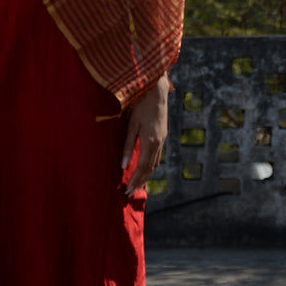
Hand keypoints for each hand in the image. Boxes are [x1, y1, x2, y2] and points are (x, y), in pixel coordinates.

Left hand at [122, 74, 169, 195]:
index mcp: (150, 142)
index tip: (128, 190)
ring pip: (155, 163)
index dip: (135, 180)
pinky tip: (145, 168)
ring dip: (146, 175)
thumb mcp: (131, 124)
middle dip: (140, 181)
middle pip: (150, 169)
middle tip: (130, 193)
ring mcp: (162, 140)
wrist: (157, 92)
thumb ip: (128, 145)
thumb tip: (123, 165)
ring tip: (137, 185)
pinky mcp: (162, 136)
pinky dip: (151, 166)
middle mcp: (158, 143)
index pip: (143, 167)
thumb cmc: (140, 105)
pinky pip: (157, 156)